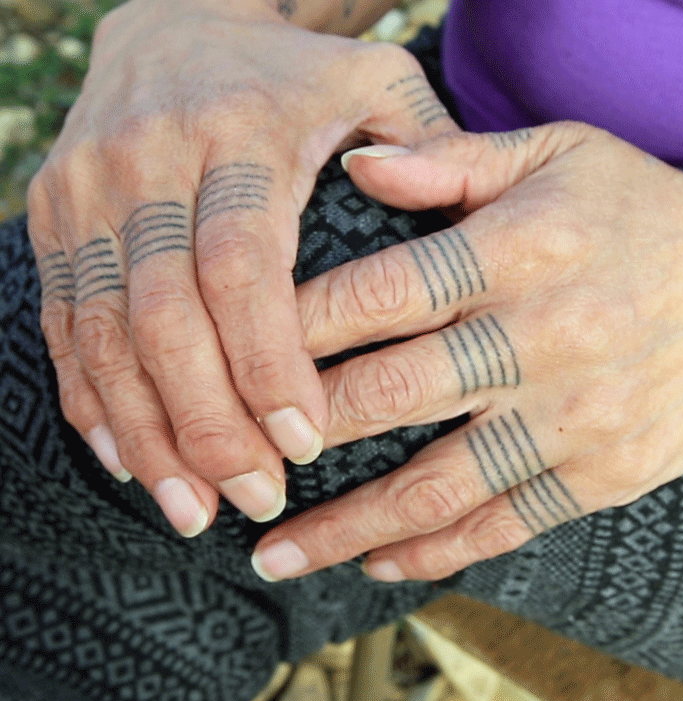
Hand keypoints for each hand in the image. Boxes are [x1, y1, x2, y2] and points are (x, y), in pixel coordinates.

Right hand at [27, 0, 457, 536]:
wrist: (175, 20)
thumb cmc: (296, 70)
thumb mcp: (375, 80)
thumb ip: (429, 145)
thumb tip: (471, 225)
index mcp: (241, 134)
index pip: (243, 267)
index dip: (268, 363)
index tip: (307, 441)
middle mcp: (149, 160)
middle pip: (166, 315)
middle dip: (209, 422)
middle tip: (257, 498)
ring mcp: (87, 188)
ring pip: (103, 331)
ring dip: (147, 431)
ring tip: (193, 511)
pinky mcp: (52, 213)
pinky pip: (62, 320)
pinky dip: (90, 397)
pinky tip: (129, 458)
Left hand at [251, 123, 682, 581]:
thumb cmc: (652, 215)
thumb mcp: (564, 153)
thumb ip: (455, 161)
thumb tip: (355, 166)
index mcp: (524, 249)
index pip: (381, 292)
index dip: (292, 329)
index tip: (229, 358)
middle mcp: (548, 337)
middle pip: (393, 397)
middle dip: (298, 436)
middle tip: (230, 463)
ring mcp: (580, 416)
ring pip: (439, 486)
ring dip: (347, 529)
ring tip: (277, 554)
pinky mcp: (608, 473)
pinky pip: (507, 524)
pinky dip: (436, 552)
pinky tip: (381, 563)